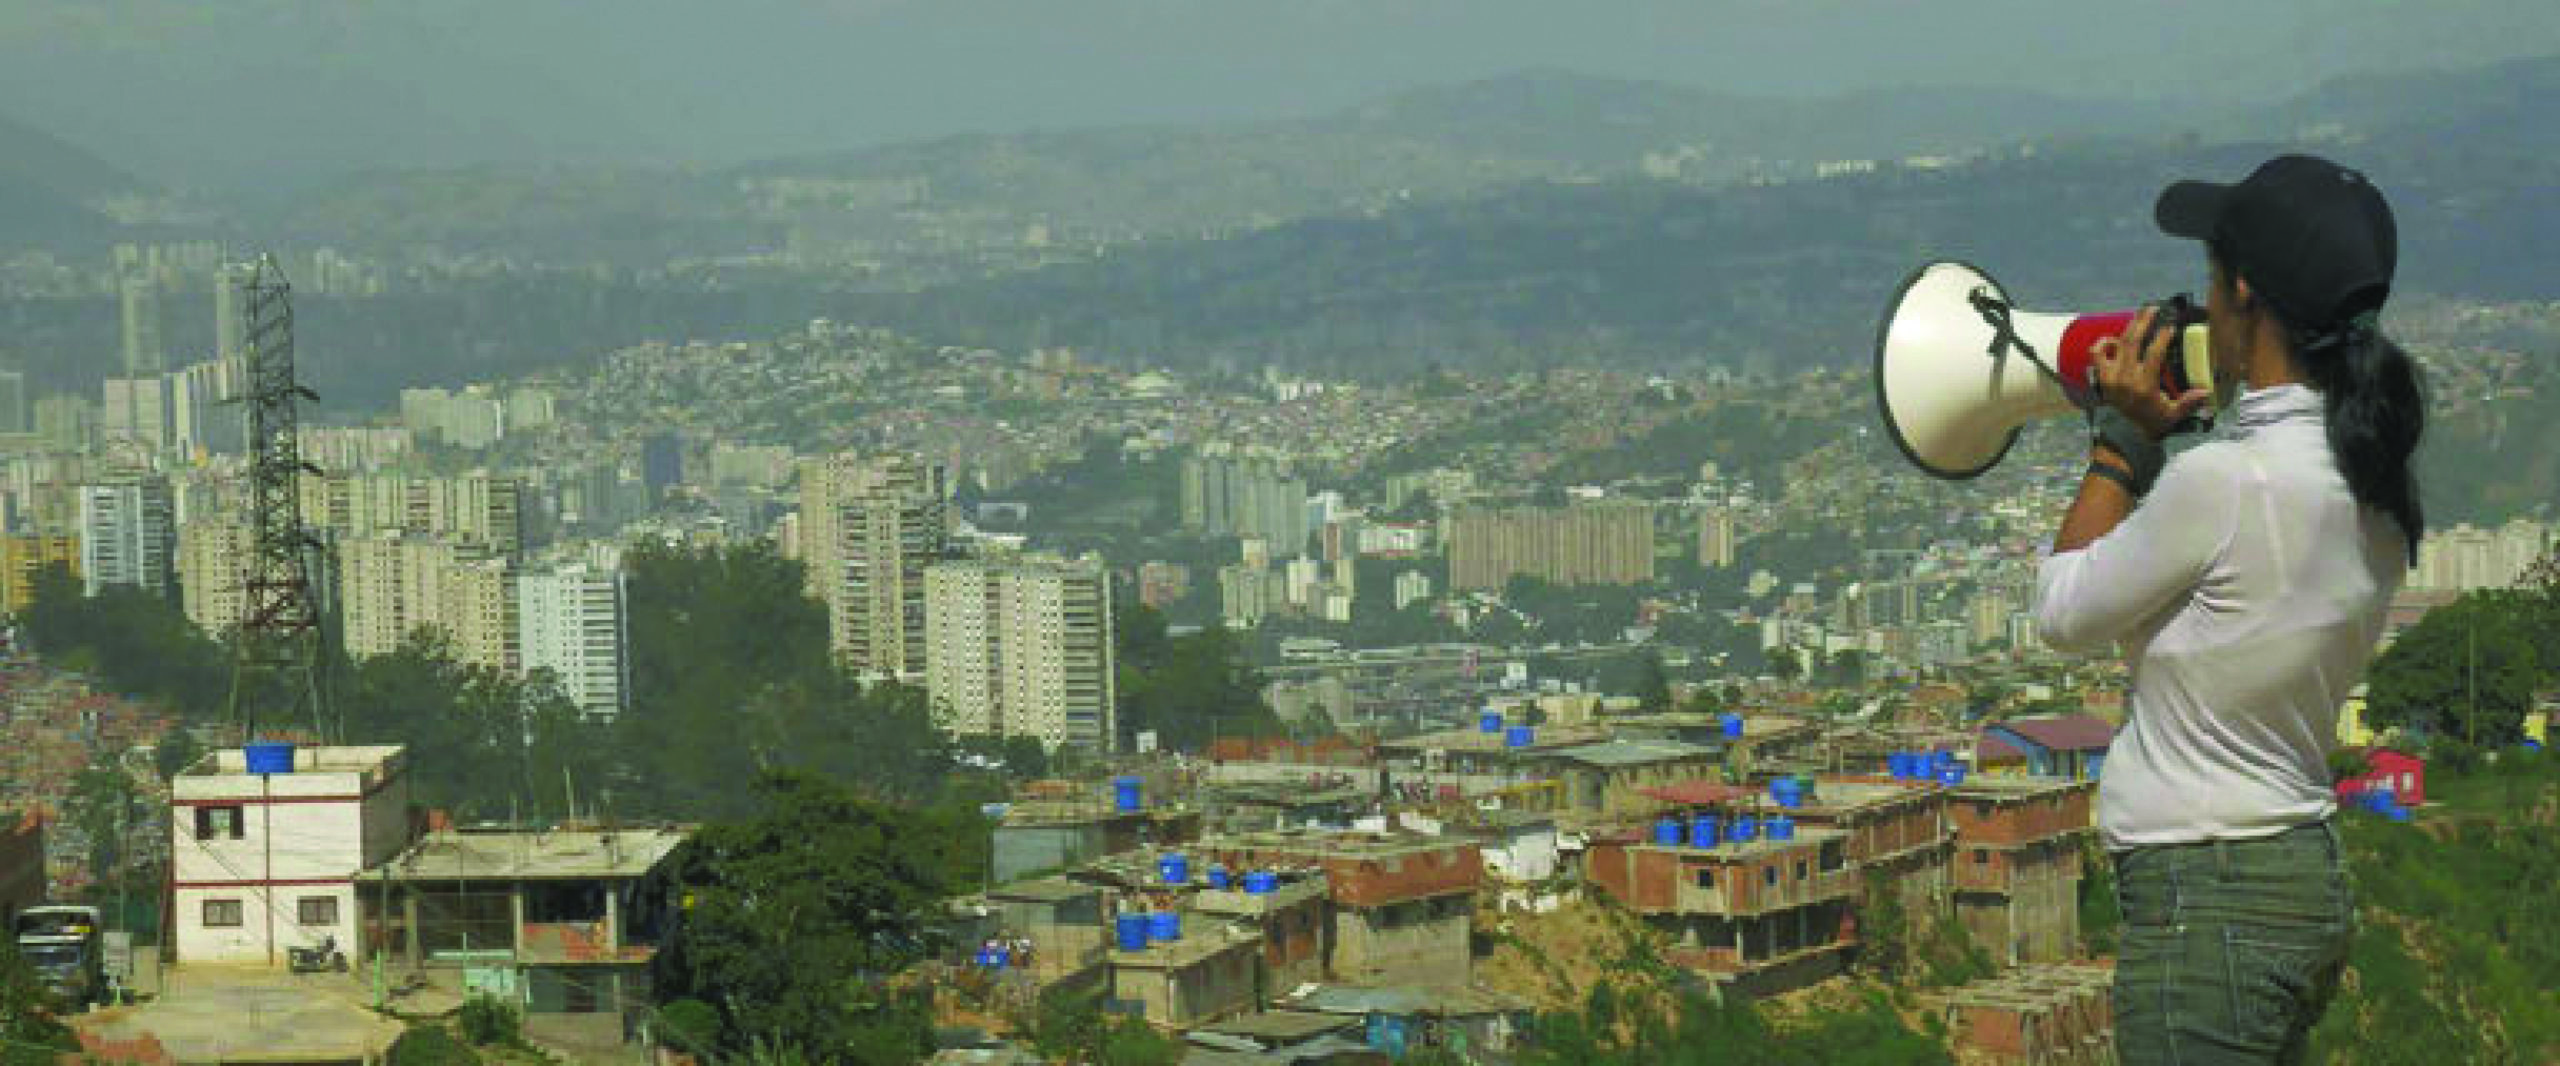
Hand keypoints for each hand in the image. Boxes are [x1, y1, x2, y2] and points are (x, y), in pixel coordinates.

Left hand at [2091, 306, 2212, 440]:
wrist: (2125, 433)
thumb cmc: (2153, 420)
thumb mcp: (2173, 414)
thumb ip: (2188, 402)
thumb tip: (2206, 391)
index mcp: (2144, 385)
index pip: (2153, 355)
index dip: (2161, 338)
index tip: (2170, 327)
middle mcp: (2125, 378)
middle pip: (2131, 342)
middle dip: (2142, 322)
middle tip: (2152, 308)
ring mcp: (2110, 376)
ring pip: (2116, 344)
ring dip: (2127, 327)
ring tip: (2138, 315)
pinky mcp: (2102, 377)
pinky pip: (2096, 355)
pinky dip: (2103, 344)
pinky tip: (2114, 338)